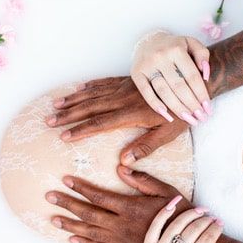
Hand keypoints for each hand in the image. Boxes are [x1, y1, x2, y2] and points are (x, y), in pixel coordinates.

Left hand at [45, 165, 191, 242]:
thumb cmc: (180, 217)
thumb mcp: (166, 192)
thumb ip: (142, 180)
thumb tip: (120, 168)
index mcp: (131, 207)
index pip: (99, 196)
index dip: (81, 187)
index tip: (66, 180)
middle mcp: (121, 225)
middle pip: (88, 213)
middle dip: (67, 204)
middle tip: (49, 196)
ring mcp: (120, 240)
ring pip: (89, 232)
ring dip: (69, 225)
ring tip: (53, 219)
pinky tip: (71, 240)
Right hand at [46, 77, 188, 165]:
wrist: (194, 82)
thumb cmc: (183, 113)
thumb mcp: (168, 134)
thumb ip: (145, 147)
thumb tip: (123, 161)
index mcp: (131, 114)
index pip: (100, 123)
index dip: (81, 131)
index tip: (64, 137)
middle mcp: (124, 98)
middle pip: (90, 107)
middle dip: (68, 115)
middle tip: (49, 121)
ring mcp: (125, 87)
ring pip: (93, 93)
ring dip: (73, 100)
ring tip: (56, 105)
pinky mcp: (129, 80)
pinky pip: (104, 82)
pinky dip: (89, 86)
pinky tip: (78, 89)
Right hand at [131, 31, 211, 124]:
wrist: (148, 40)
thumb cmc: (174, 46)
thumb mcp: (191, 43)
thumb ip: (202, 55)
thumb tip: (205, 75)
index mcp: (176, 49)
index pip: (192, 76)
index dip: (201, 94)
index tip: (208, 108)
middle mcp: (161, 57)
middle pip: (179, 86)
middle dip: (191, 105)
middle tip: (200, 118)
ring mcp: (147, 66)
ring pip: (164, 92)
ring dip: (177, 108)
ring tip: (188, 119)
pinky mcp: (136, 73)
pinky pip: (146, 92)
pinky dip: (155, 105)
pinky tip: (167, 115)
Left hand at [142, 196, 242, 242]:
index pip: (205, 242)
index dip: (215, 230)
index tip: (220, 224)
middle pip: (191, 232)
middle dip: (205, 221)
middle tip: (212, 217)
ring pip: (175, 226)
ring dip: (190, 214)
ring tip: (200, 210)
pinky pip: (155, 226)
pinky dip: (165, 212)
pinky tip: (175, 203)